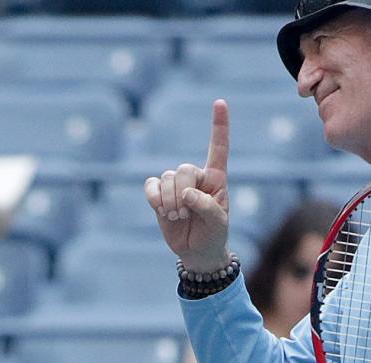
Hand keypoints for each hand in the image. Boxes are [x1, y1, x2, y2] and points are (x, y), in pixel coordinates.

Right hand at [144, 99, 230, 272]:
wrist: (197, 252)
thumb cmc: (213, 234)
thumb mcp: (218, 223)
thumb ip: (206, 206)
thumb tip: (186, 193)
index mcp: (216, 178)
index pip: (218, 147)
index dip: (219, 125)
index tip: (220, 102)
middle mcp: (195, 177)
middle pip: (183, 169)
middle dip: (182, 192)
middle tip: (186, 214)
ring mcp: (176, 185)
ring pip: (166, 178)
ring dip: (169, 201)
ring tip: (177, 217)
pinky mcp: (159, 195)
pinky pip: (150, 185)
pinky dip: (153, 196)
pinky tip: (158, 208)